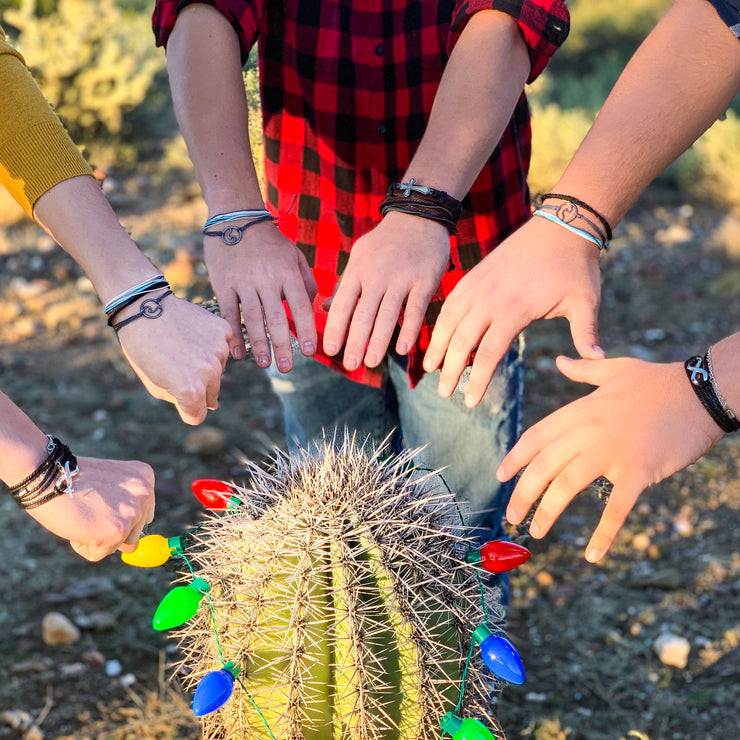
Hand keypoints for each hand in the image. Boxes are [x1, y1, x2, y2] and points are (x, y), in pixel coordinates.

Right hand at [27, 456, 154, 561]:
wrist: (47, 474)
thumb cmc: (71, 479)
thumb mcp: (111, 483)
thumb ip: (126, 503)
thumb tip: (133, 544)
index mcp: (145, 477)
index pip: (143, 515)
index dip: (118, 516)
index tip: (100, 503)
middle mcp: (145, 494)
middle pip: (135, 533)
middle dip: (110, 529)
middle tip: (89, 508)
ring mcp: (133, 513)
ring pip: (119, 545)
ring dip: (98, 538)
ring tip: (83, 515)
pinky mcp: (116, 531)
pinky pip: (98, 554)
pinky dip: (82, 545)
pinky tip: (76, 522)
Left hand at [117, 296, 230, 424]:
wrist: (144, 307)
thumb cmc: (143, 348)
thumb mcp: (154, 383)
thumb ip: (180, 401)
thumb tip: (212, 405)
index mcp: (190, 389)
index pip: (198, 415)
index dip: (186, 409)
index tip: (175, 392)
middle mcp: (210, 372)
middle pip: (211, 394)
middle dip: (196, 386)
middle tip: (175, 366)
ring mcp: (219, 350)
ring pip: (218, 370)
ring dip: (204, 365)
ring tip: (182, 348)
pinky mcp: (224, 331)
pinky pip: (224, 347)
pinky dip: (212, 345)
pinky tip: (194, 336)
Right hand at [205, 220, 316, 370]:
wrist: (236, 218)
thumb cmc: (271, 242)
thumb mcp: (295, 256)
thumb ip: (306, 282)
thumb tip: (312, 310)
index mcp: (287, 272)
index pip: (300, 305)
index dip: (305, 329)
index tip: (310, 351)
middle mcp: (266, 279)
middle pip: (275, 317)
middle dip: (282, 345)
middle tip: (287, 368)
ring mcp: (243, 282)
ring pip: (252, 317)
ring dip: (259, 343)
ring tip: (265, 365)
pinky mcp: (223, 284)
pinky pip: (229, 312)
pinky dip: (233, 334)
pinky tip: (238, 353)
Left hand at [322, 212, 449, 369]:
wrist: (419, 217)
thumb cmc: (385, 242)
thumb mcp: (359, 256)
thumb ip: (345, 284)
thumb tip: (324, 309)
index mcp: (358, 269)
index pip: (342, 304)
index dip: (335, 328)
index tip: (329, 350)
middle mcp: (377, 275)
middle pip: (363, 314)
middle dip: (355, 342)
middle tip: (350, 365)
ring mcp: (401, 278)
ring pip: (388, 315)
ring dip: (379, 342)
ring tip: (372, 362)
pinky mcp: (424, 281)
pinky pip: (416, 310)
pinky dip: (409, 331)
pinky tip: (402, 350)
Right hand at [423, 217, 603, 406]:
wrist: (560, 226)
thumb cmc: (575, 267)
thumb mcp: (585, 302)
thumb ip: (586, 333)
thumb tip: (599, 361)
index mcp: (514, 310)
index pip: (488, 354)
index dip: (477, 381)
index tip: (471, 402)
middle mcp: (489, 299)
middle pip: (461, 342)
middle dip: (450, 371)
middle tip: (443, 393)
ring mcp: (478, 286)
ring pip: (448, 321)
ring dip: (436, 346)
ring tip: (428, 368)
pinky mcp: (474, 275)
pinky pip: (451, 302)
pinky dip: (441, 322)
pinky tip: (437, 336)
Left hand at [498, 356, 723, 561]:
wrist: (700, 391)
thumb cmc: (658, 380)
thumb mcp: (615, 368)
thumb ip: (582, 370)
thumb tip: (558, 360)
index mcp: (579, 411)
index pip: (536, 438)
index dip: (515, 459)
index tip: (501, 477)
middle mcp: (588, 432)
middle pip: (543, 467)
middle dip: (522, 494)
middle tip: (510, 516)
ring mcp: (612, 452)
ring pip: (567, 487)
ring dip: (547, 512)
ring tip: (535, 532)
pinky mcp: (638, 472)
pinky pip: (615, 508)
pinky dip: (603, 534)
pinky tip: (592, 555)